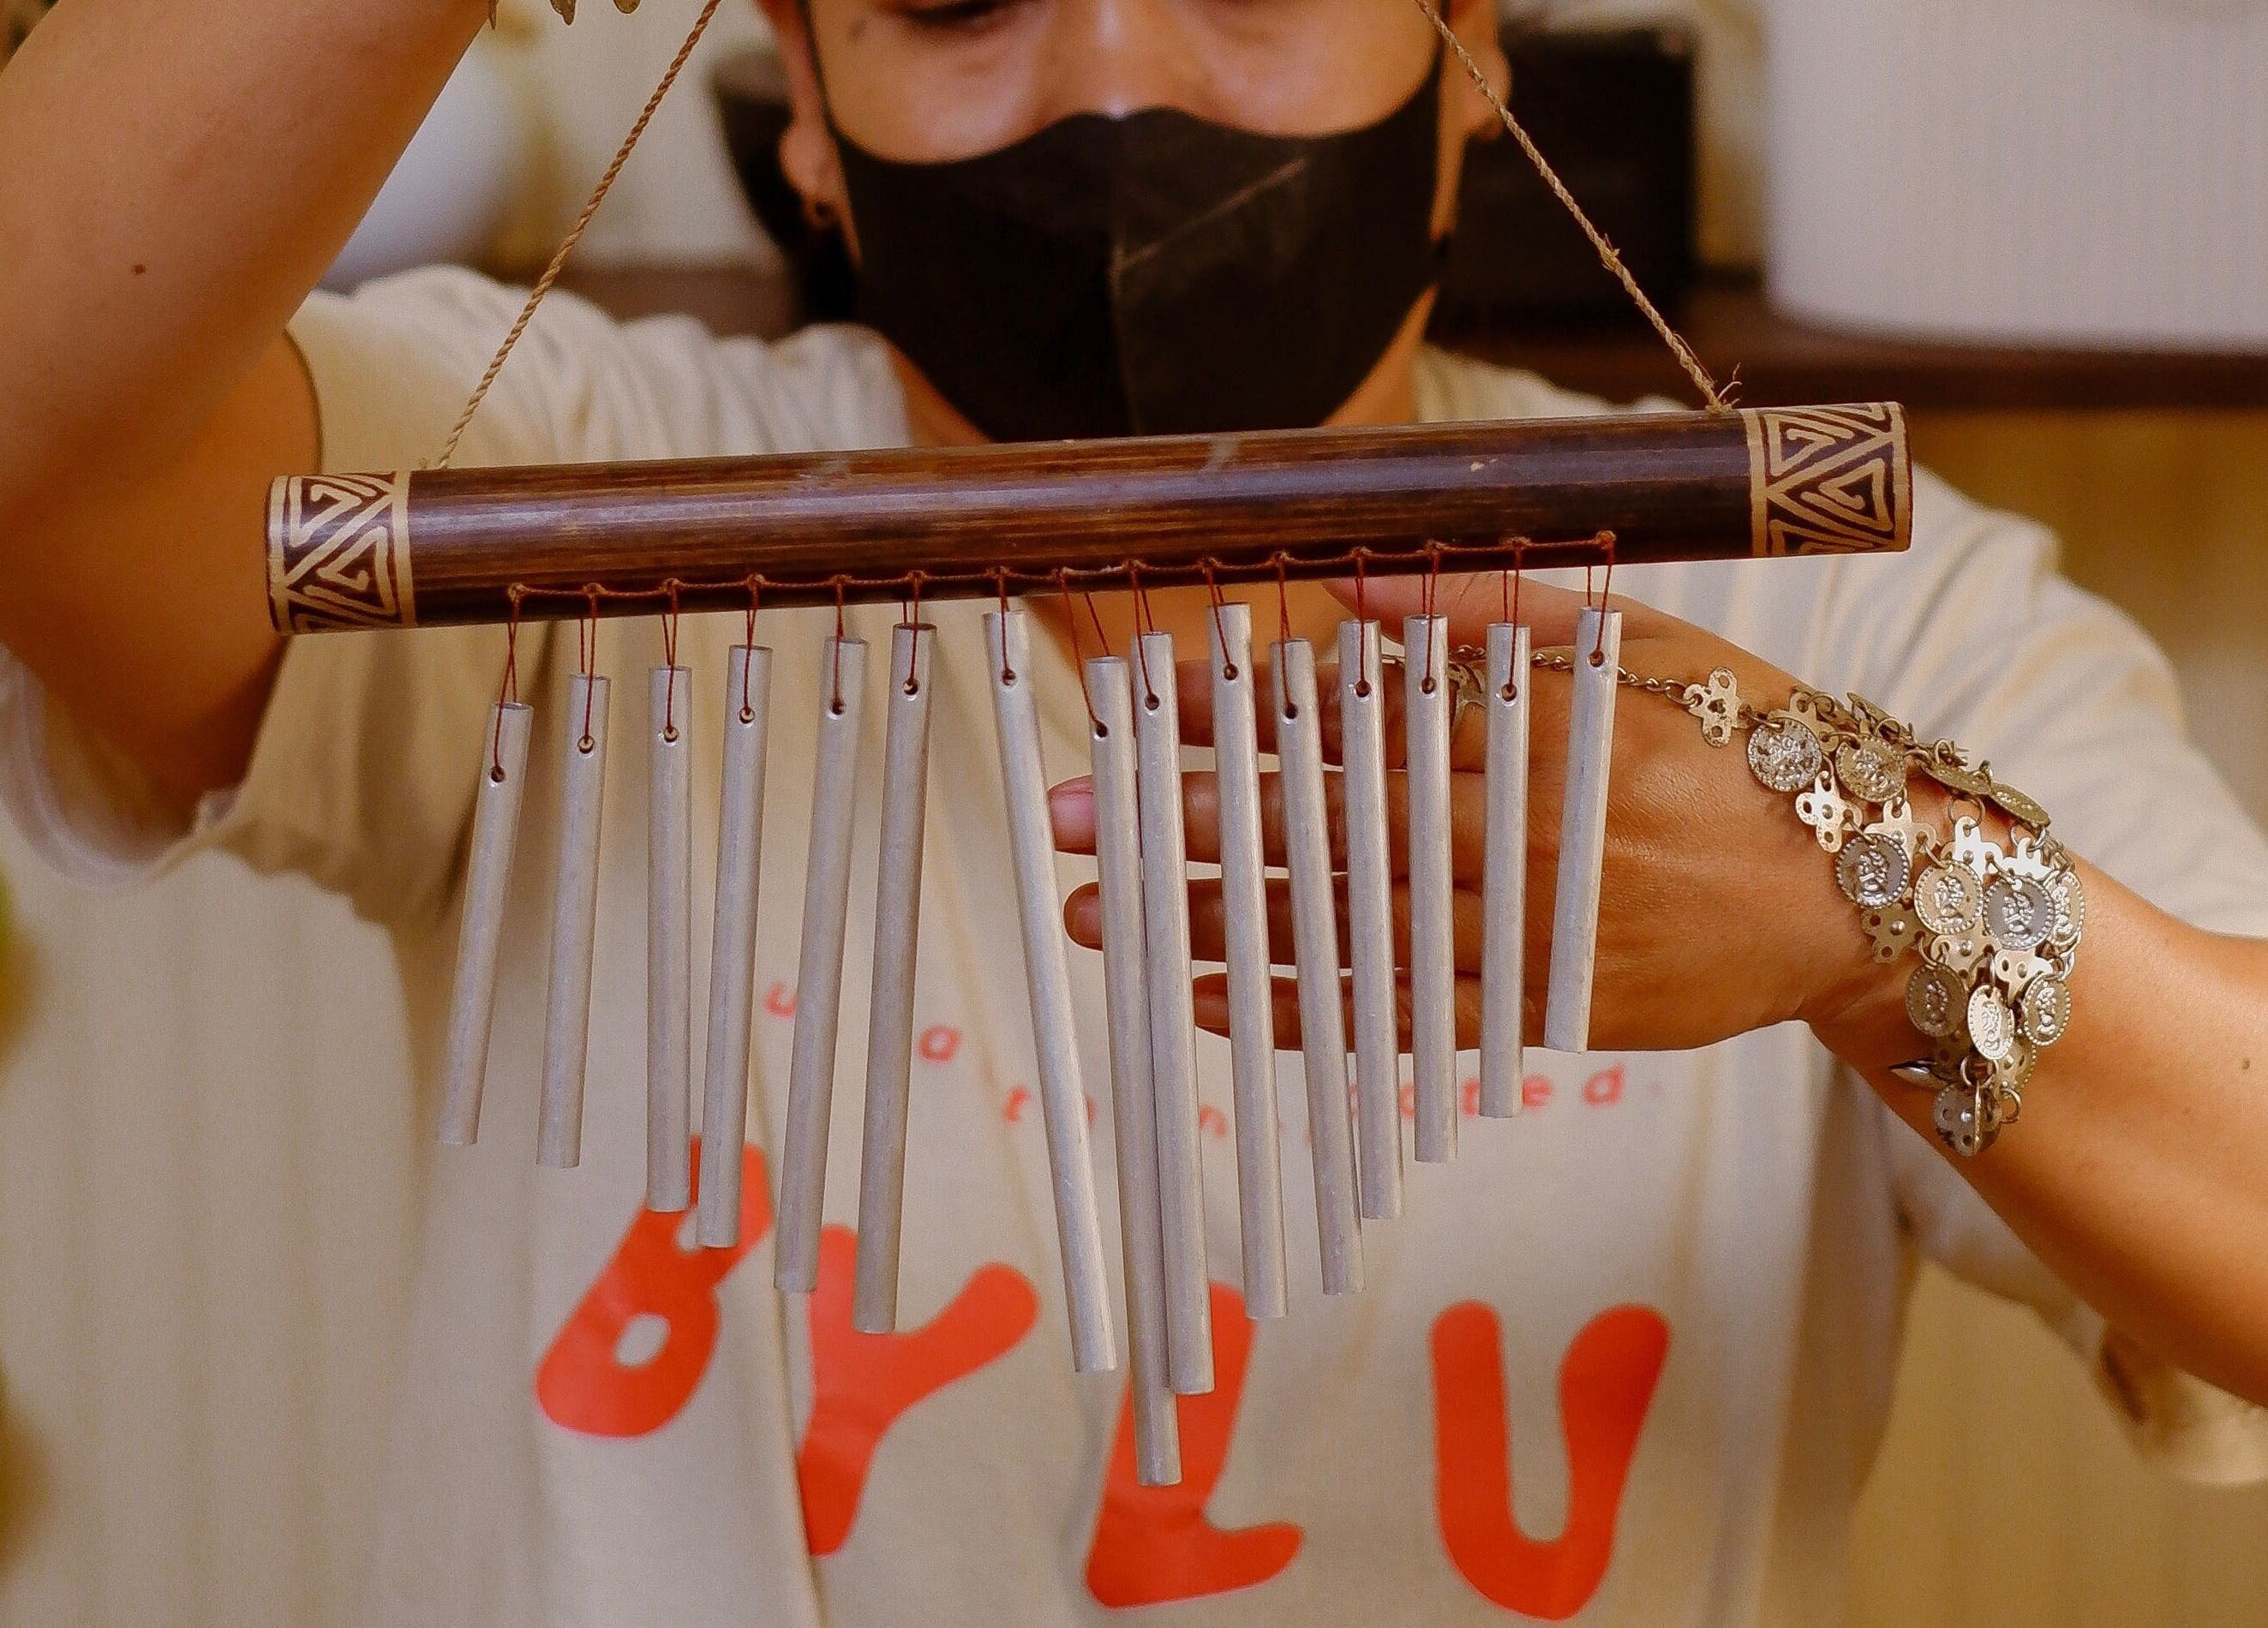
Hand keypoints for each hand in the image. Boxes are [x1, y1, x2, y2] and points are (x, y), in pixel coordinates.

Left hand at [1046, 573, 1885, 1054]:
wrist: (1866, 891)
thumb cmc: (1748, 744)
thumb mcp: (1645, 641)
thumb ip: (1502, 614)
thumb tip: (1365, 592)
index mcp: (1539, 724)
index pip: (1352, 719)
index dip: (1232, 715)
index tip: (1130, 706)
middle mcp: (1523, 831)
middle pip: (1319, 827)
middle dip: (1177, 822)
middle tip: (1057, 823)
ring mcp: (1530, 933)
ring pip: (1341, 930)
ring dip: (1207, 922)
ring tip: (1095, 915)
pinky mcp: (1543, 1011)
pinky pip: (1396, 1014)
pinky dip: (1299, 1010)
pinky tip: (1206, 997)